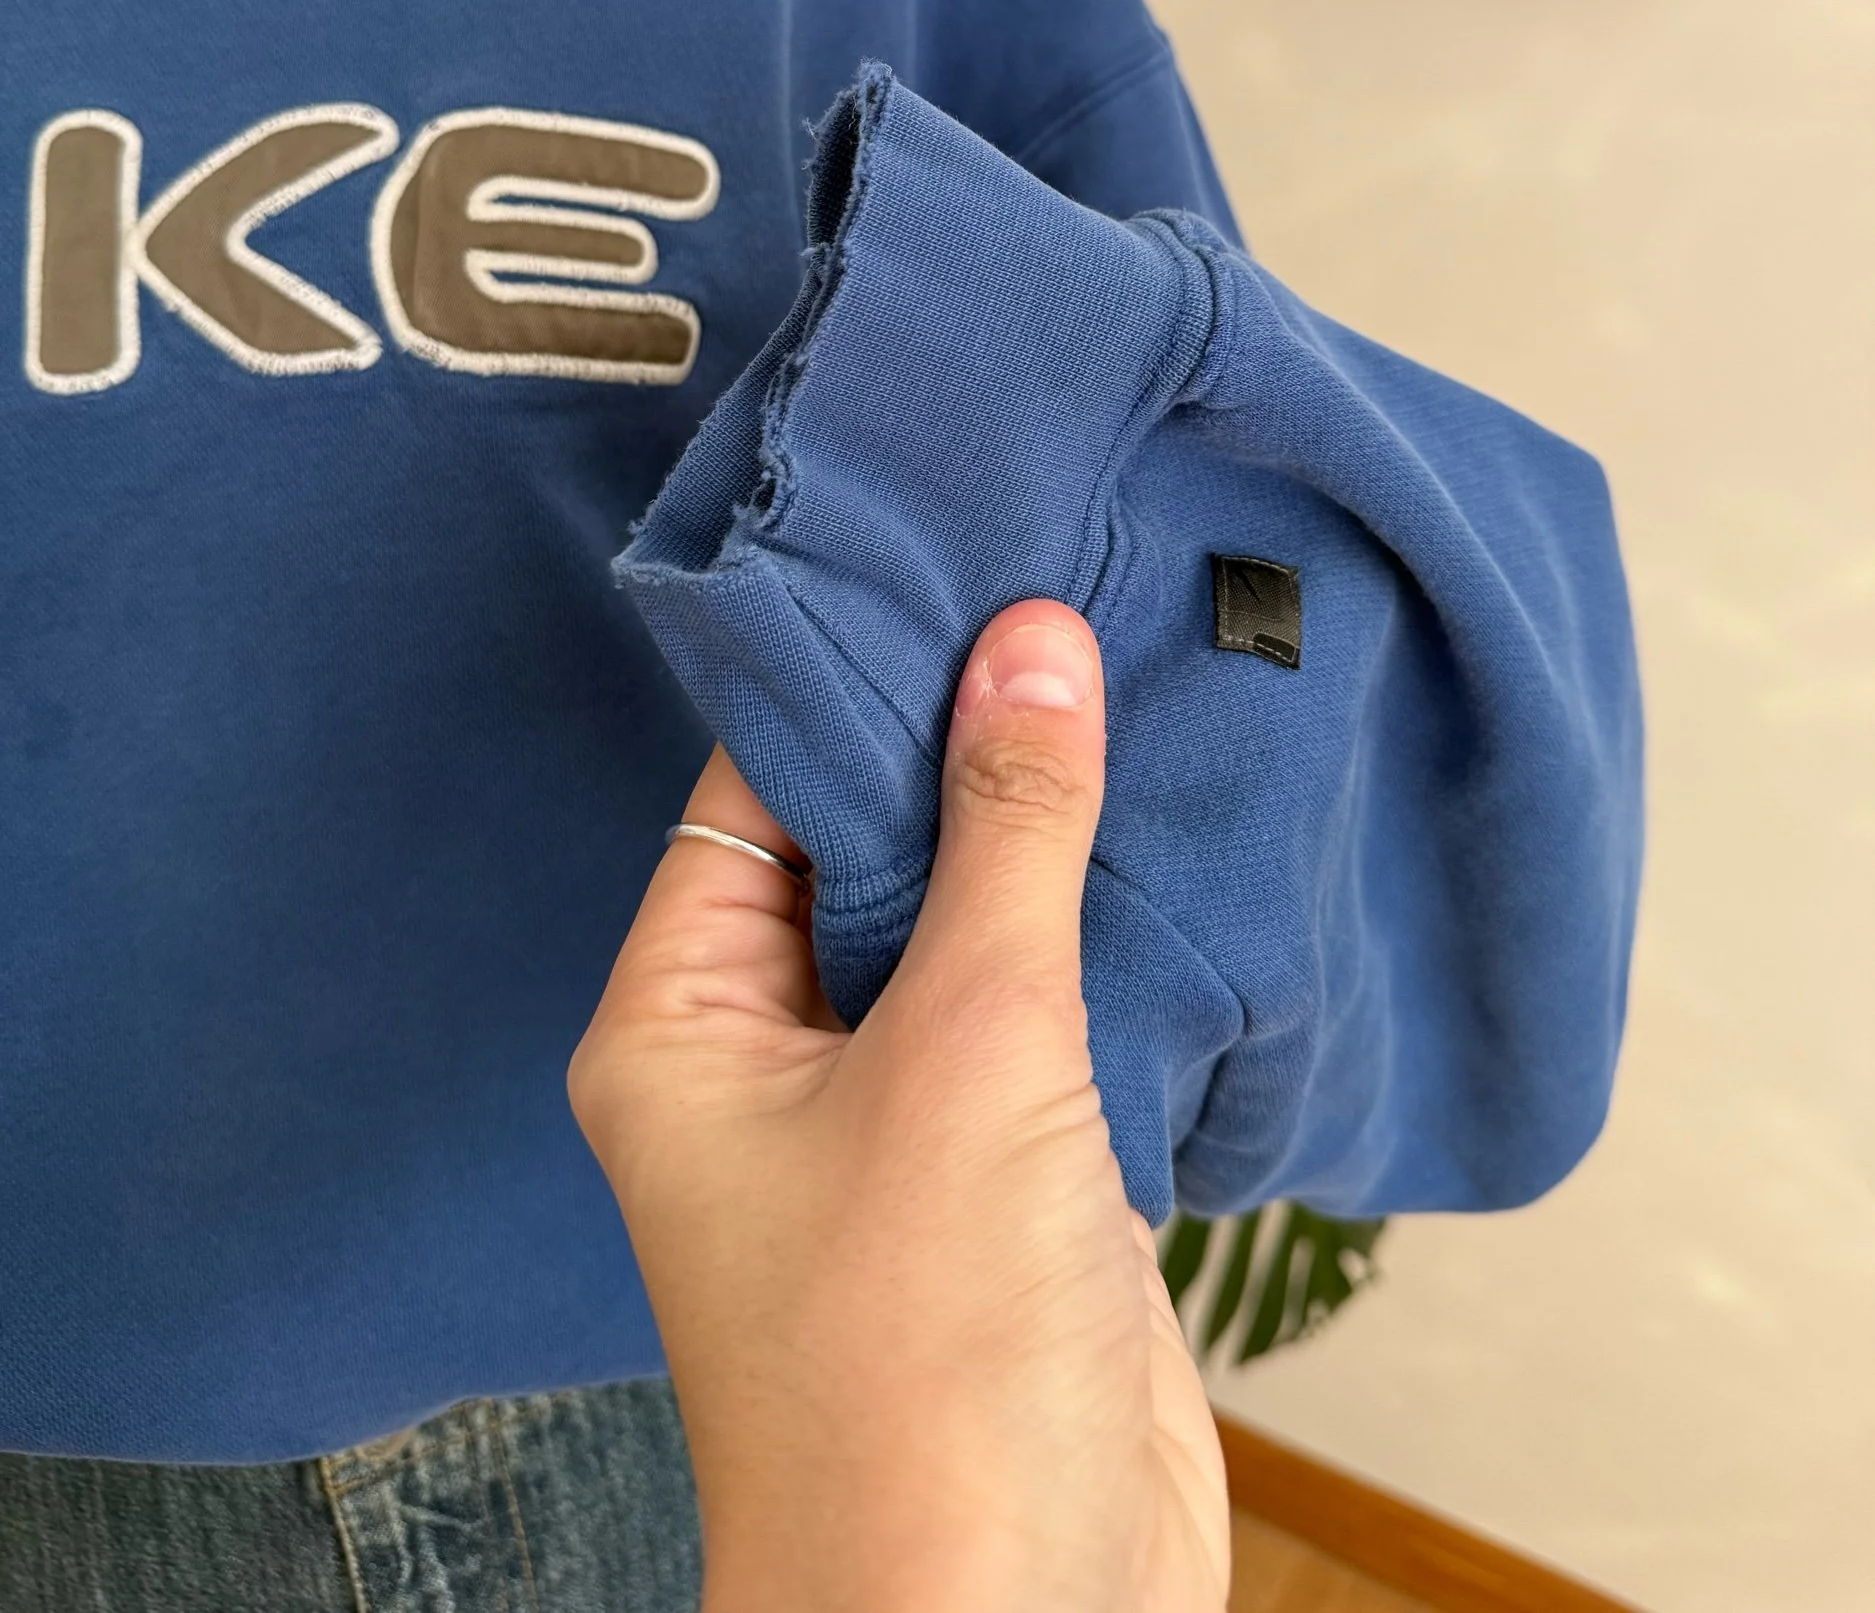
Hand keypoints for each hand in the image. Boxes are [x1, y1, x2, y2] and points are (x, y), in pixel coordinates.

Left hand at [569, 601, 1229, 1612]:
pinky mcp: (999, 1173)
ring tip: (1133, 673)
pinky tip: (1174, 828)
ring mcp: (887, 1120)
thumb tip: (1027, 642)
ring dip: (1042, 835)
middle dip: (962, 742)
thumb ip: (1005, 836)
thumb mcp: (968, 1051)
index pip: (753, 788)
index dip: (853, 670)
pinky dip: (1100, 930)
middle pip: (860, 847)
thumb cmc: (920, 1364)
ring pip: (961, 929)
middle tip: (1068, 588)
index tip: (954, 556)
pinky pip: (1041, 1011)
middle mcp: (768, 1061)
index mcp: (684, 1023)